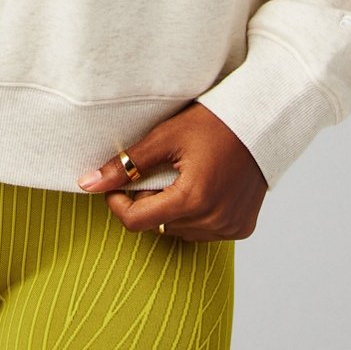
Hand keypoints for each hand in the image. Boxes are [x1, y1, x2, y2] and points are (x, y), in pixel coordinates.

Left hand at [76, 102, 268, 241]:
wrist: (263, 119)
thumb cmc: (213, 121)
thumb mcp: (165, 136)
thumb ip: (126, 164)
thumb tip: (86, 184)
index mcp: (192, 200)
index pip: (136, 222)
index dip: (118, 203)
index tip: (118, 182)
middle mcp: (213, 221)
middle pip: (158, 226)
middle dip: (148, 201)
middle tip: (157, 169)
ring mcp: (230, 227)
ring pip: (179, 231)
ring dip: (172, 210)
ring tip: (182, 174)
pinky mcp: (242, 227)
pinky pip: (205, 231)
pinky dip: (196, 214)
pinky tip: (204, 185)